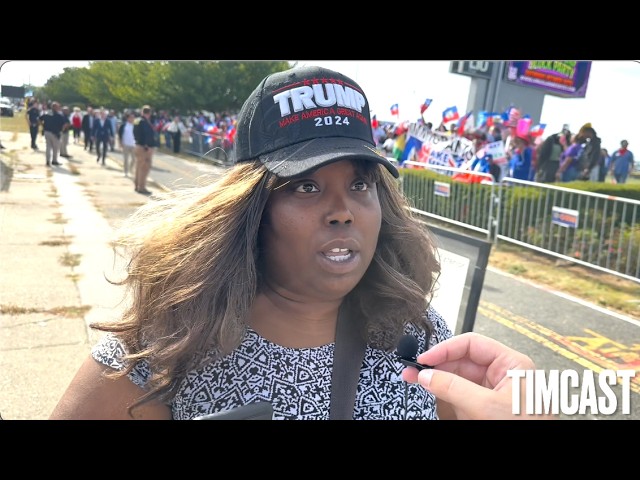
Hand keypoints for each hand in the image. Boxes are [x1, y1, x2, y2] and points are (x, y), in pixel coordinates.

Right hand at [402, 332, 553, 419]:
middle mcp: (503, 375)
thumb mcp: (486, 407)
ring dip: (437, 380)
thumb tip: (428, 375)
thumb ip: (453, 388)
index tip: (425, 358)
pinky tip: (431, 393)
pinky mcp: (485, 408)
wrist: (535, 457)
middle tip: (414, 371)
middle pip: (462, 361)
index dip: (445, 349)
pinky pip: (460, 395)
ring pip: (458, 378)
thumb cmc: (527, 429)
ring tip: (416, 381)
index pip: (472, 344)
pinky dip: (444, 395)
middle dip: (437, 365)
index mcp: (512, 364)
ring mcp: (493, 392)